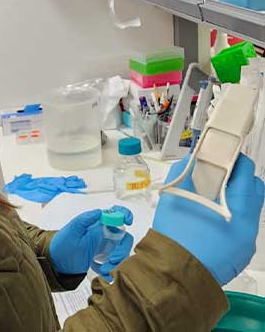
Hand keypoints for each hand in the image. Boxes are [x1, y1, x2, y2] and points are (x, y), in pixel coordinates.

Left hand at [50, 206, 132, 275]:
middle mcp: (104, 234)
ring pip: (121, 252)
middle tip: (112, 259)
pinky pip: (115, 263)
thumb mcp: (72, 230)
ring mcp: (105, 247)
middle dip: (122, 249)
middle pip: (124, 237)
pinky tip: (101, 272)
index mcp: (97, 223)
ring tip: (103, 269)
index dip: (124, 214)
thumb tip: (99, 212)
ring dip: (117, 262)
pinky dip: (111, 269)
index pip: (115, 214)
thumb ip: (84, 220)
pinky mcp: (103, 259)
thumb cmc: (62, 243)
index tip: (128, 221)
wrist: (56, 262)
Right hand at [153, 153, 264, 285]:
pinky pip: (241, 225)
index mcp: (237, 206)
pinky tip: (210, 218)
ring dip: (233, 196)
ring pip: (248, 207)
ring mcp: (247, 240)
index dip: (232, 157)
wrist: (174, 273)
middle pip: (253, 188)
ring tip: (210, 195)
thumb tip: (193, 158)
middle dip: (237, 176)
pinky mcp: (241, 252)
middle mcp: (249, 223)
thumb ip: (185, 171)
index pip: (245, 170)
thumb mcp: (175, 196)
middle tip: (214, 173)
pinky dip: (230, 215)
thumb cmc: (176, 233)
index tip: (218, 153)